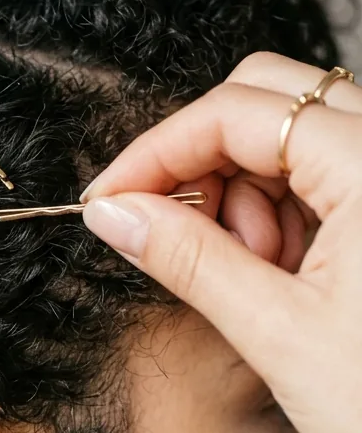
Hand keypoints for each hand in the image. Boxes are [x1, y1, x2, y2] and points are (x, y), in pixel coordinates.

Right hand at [79, 51, 361, 432]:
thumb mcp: (279, 334)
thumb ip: (189, 260)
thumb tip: (114, 213)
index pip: (235, 111)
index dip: (156, 153)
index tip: (106, 200)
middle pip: (266, 97)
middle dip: (204, 161)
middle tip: (178, 235)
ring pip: (294, 130)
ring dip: (245, 189)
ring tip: (252, 275)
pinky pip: (325, 169)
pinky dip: (284, 209)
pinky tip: (282, 272)